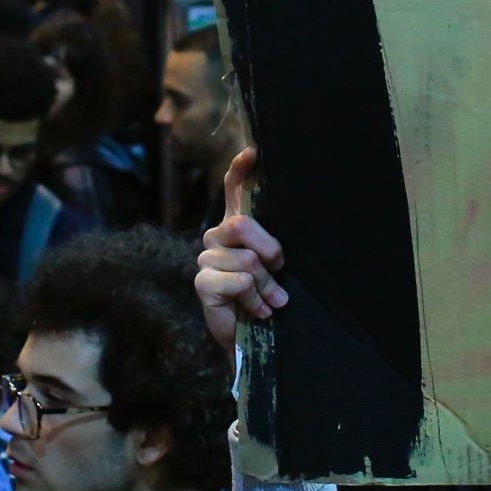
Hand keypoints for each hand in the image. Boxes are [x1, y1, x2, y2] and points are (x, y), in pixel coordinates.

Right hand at [194, 150, 283, 354]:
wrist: (255, 338)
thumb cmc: (268, 297)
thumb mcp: (275, 266)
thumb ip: (273, 244)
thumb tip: (287, 231)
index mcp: (236, 227)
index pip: (233, 189)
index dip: (240, 169)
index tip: (253, 152)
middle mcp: (217, 236)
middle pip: (242, 224)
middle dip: (270, 250)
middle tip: (279, 271)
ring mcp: (206, 258)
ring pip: (247, 260)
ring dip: (267, 286)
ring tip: (272, 301)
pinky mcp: (202, 282)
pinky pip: (239, 281)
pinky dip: (255, 299)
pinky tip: (258, 310)